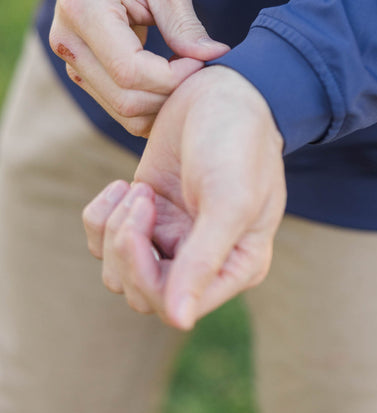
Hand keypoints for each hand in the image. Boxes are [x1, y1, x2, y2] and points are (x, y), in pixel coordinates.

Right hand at [50, 0, 228, 136]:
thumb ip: (185, 23)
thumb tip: (214, 57)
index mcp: (84, 10)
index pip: (130, 70)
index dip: (173, 77)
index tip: (202, 60)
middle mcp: (68, 42)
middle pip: (126, 99)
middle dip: (172, 95)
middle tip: (201, 71)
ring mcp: (70, 62)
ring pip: (123, 111)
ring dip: (164, 104)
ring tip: (188, 75)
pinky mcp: (81, 74)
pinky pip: (119, 107)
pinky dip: (152, 105)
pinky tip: (173, 82)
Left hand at [82, 66, 286, 328]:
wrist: (224, 90)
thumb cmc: (238, 143)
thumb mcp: (229, 199)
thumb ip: (204, 260)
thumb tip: (179, 322)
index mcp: (237, 266)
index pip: (177, 307)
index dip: (147, 274)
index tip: (145, 220)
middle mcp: (203, 261)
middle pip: (142, 293)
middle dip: (128, 250)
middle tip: (141, 198)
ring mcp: (172, 238)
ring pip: (118, 272)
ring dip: (116, 230)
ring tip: (139, 190)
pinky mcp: (146, 215)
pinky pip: (104, 241)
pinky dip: (102, 215)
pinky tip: (123, 185)